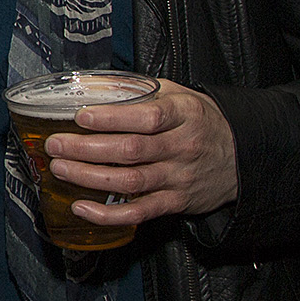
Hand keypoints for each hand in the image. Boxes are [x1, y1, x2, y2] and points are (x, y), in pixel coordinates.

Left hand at [42, 79, 237, 226]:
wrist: (242, 156)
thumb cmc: (200, 121)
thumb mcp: (178, 94)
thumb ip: (138, 91)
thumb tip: (91, 86)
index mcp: (184, 114)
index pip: (147, 117)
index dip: (111, 118)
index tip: (81, 116)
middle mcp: (182, 147)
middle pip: (131, 150)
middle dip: (87, 148)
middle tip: (56, 145)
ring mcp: (179, 177)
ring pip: (130, 181)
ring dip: (90, 177)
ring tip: (60, 169)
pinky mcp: (175, 203)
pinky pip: (139, 213)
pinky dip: (108, 214)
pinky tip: (82, 207)